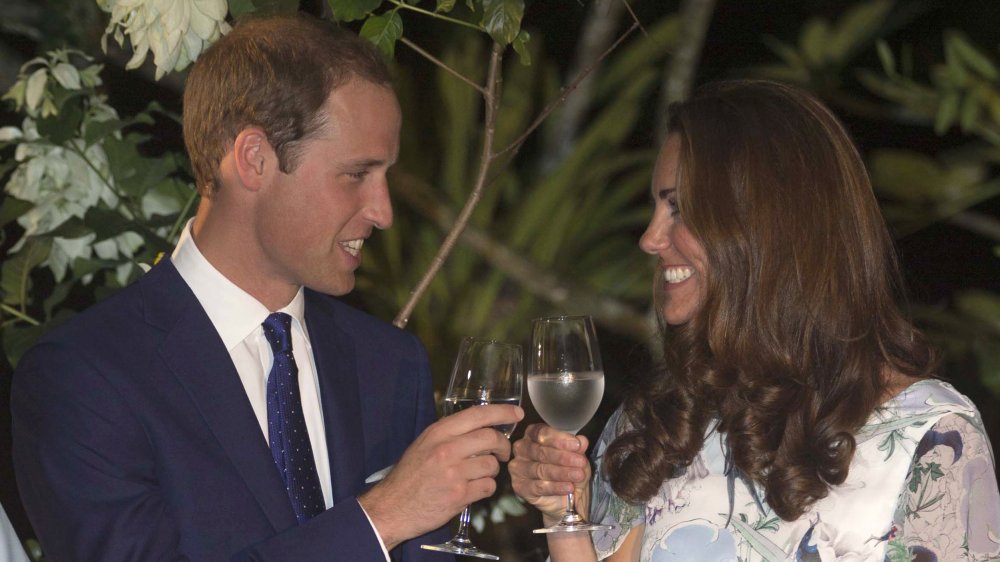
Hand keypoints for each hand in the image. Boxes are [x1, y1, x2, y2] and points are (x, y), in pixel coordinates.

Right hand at [359, 403, 522, 549]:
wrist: (392, 506)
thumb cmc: (410, 476)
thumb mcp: (424, 444)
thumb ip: (450, 435)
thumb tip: (482, 428)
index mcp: (438, 432)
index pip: (478, 415)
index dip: (502, 412)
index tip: (517, 414)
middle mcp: (447, 449)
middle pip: (491, 438)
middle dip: (503, 446)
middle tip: (502, 452)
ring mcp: (454, 473)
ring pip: (492, 465)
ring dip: (491, 471)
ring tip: (477, 475)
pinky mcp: (459, 495)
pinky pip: (488, 487)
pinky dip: (485, 488)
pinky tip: (473, 490)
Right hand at [509, 423, 591, 525]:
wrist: (570, 497)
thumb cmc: (569, 469)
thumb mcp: (577, 455)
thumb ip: (578, 447)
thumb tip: (581, 441)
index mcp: (533, 434)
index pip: (542, 433)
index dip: (560, 439)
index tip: (576, 445)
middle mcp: (522, 448)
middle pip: (540, 451)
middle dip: (563, 457)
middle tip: (580, 462)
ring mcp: (518, 468)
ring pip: (540, 469)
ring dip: (562, 473)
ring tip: (578, 475)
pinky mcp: (520, 487)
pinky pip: (538, 486)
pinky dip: (556, 487)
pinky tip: (568, 487)